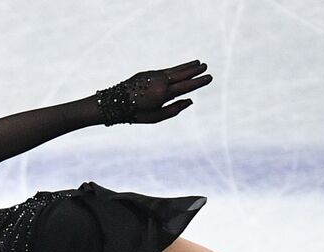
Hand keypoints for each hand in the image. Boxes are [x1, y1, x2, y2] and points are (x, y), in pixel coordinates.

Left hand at [95, 60, 212, 124]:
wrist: (114, 103)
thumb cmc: (135, 114)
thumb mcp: (155, 118)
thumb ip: (174, 110)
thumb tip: (190, 100)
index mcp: (163, 94)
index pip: (186, 86)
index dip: (199, 81)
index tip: (209, 77)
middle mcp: (160, 82)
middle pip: (182, 75)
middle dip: (194, 70)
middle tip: (206, 66)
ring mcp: (154, 75)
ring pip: (174, 70)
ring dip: (186, 66)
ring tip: (197, 62)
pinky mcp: (148, 73)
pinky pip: (166, 70)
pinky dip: (175, 68)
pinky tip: (180, 68)